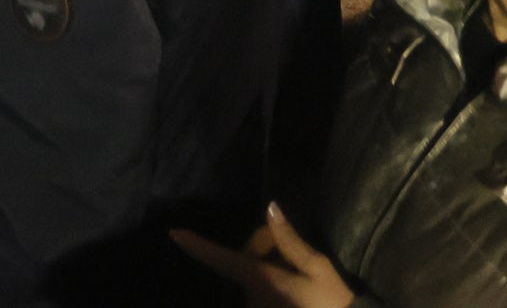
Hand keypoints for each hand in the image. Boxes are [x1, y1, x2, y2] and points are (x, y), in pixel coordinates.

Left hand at [169, 207, 352, 307]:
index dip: (198, 246)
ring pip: (253, 274)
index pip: (223, 259)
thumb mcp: (317, 267)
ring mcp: (256, 307)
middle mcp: (251, 297)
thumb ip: (290, 239)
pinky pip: (260, 289)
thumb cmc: (331, 302)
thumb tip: (270, 209)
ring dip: (270, 264)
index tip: (175, 234)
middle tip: (291, 247)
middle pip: (245, 260)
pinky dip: (273, 279)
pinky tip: (295, 284)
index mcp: (261, 281)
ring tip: (298, 269)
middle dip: (263, 246)